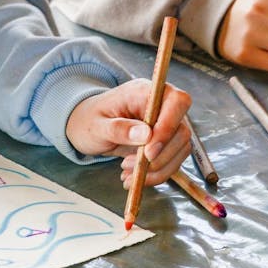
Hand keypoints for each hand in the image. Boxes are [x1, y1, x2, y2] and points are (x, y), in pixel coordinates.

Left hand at [66, 79, 191, 186]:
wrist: (85, 128)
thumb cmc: (89, 120)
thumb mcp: (96, 126)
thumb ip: (119, 129)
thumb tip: (146, 134)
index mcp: (144, 91)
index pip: (176, 101)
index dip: (168, 127)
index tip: (149, 151)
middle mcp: (161, 105)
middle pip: (182, 130)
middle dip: (160, 156)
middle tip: (131, 166)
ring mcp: (166, 124)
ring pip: (180, 149)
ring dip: (158, 169)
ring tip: (128, 174)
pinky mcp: (166, 142)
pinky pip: (173, 160)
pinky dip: (157, 173)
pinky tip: (135, 176)